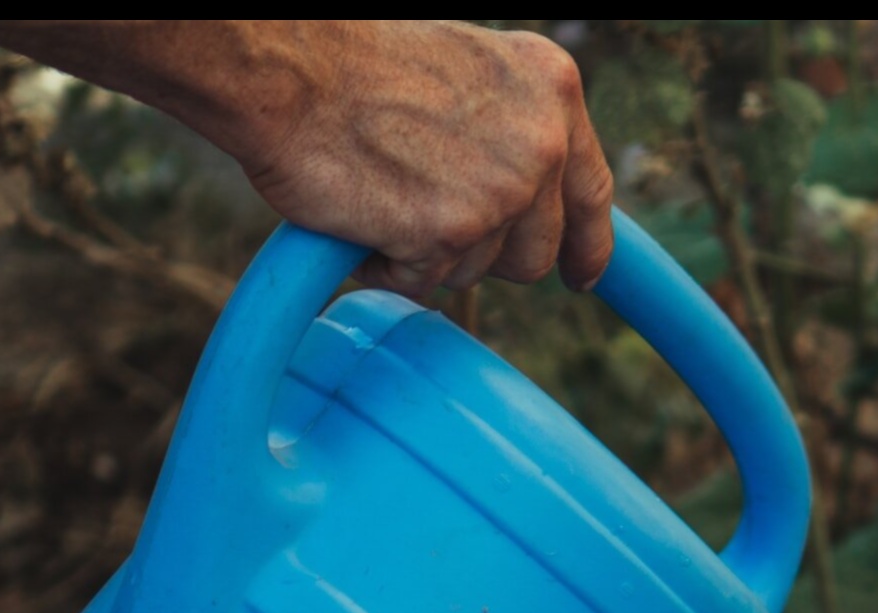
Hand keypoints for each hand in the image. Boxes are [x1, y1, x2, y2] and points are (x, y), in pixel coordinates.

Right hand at [209, 21, 615, 297]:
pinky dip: (388, 264)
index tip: (580, 278)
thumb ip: (512, 130)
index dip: (587, 247)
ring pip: (479, 272)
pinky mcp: (452, 233)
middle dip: (486, 253)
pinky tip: (362, 213)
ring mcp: (502, 192)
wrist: (286, 66)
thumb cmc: (354, 65)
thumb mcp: (467, 74)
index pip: (592, 193)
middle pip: (536, 253)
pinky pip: (426, 283)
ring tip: (383, 190)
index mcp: (553, 89)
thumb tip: (532, 198)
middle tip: (427, 214)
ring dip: (430, 253)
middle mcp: (543, 143)